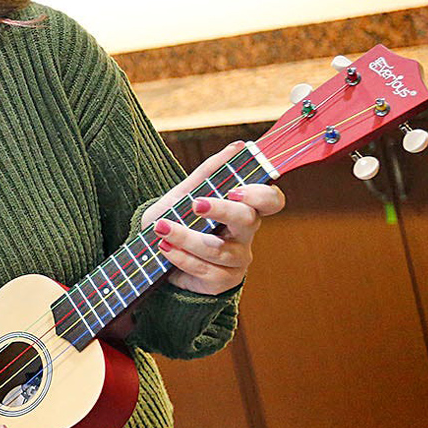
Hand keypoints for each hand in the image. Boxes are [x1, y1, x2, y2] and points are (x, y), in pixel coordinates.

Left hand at [140, 141, 285, 295]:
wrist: (156, 256)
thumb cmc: (180, 220)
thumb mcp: (186, 193)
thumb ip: (210, 172)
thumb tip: (239, 146)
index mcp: (244, 208)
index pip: (271, 201)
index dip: (260, 195)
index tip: (234, 189)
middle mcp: (246, 234)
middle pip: (248, 220)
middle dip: (221, 211)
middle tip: (196, 204)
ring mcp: (237, 259)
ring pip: (219, 249)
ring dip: (187, 237)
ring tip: (161, 228)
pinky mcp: (222, 280)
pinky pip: (205, 269)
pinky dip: (181, 257)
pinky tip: (164, 247)